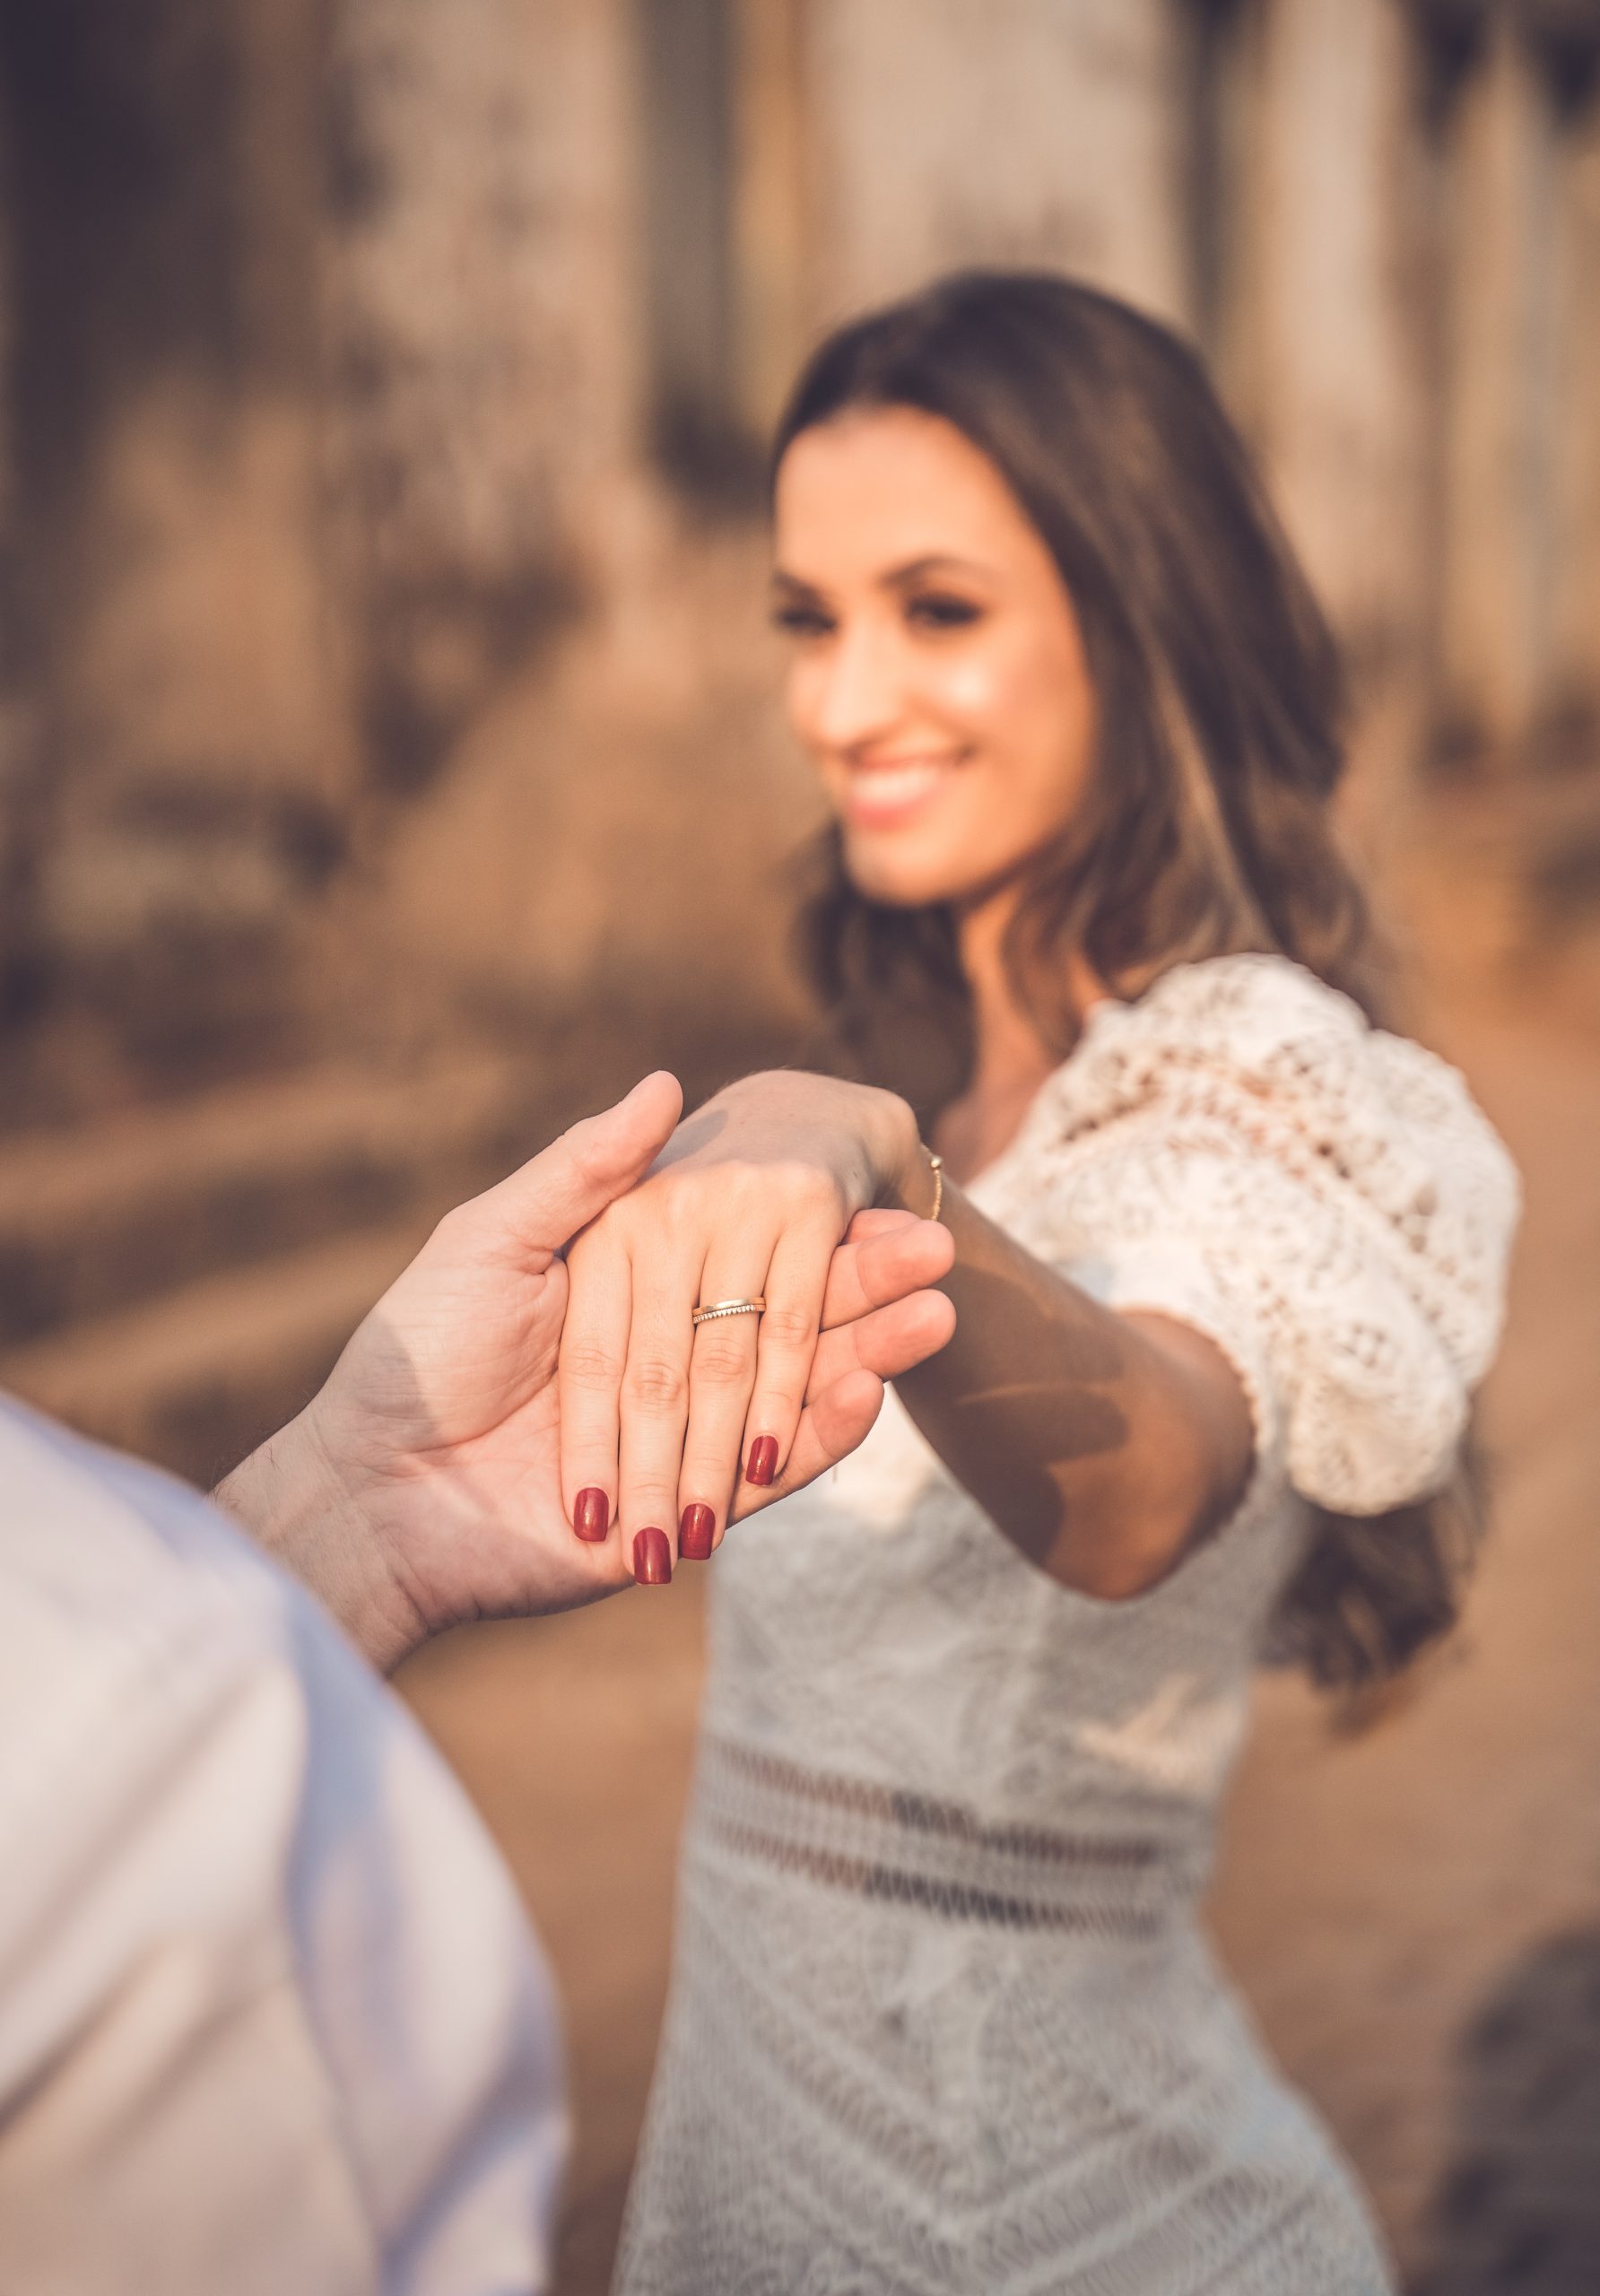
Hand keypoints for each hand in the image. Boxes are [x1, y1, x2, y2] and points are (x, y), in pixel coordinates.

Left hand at [217, 1074, 953, 1668]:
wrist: (374, 1497)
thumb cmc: (418, 1353)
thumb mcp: (493, 1240)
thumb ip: (584, 1171)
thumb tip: (665, 1083)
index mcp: (624, 1289)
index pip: (739, 1253)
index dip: (812, 1229)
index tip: (881, 1193)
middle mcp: (660, 1358)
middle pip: (782, 1316)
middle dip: (863, 1287)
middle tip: (941, 1247)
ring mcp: (678, 1438)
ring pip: (790, 1389)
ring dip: (866, 1352)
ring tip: (941, 1314)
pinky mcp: (684, 1511)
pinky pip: (769, 1473)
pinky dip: (818, 1434)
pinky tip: (872, 1391)